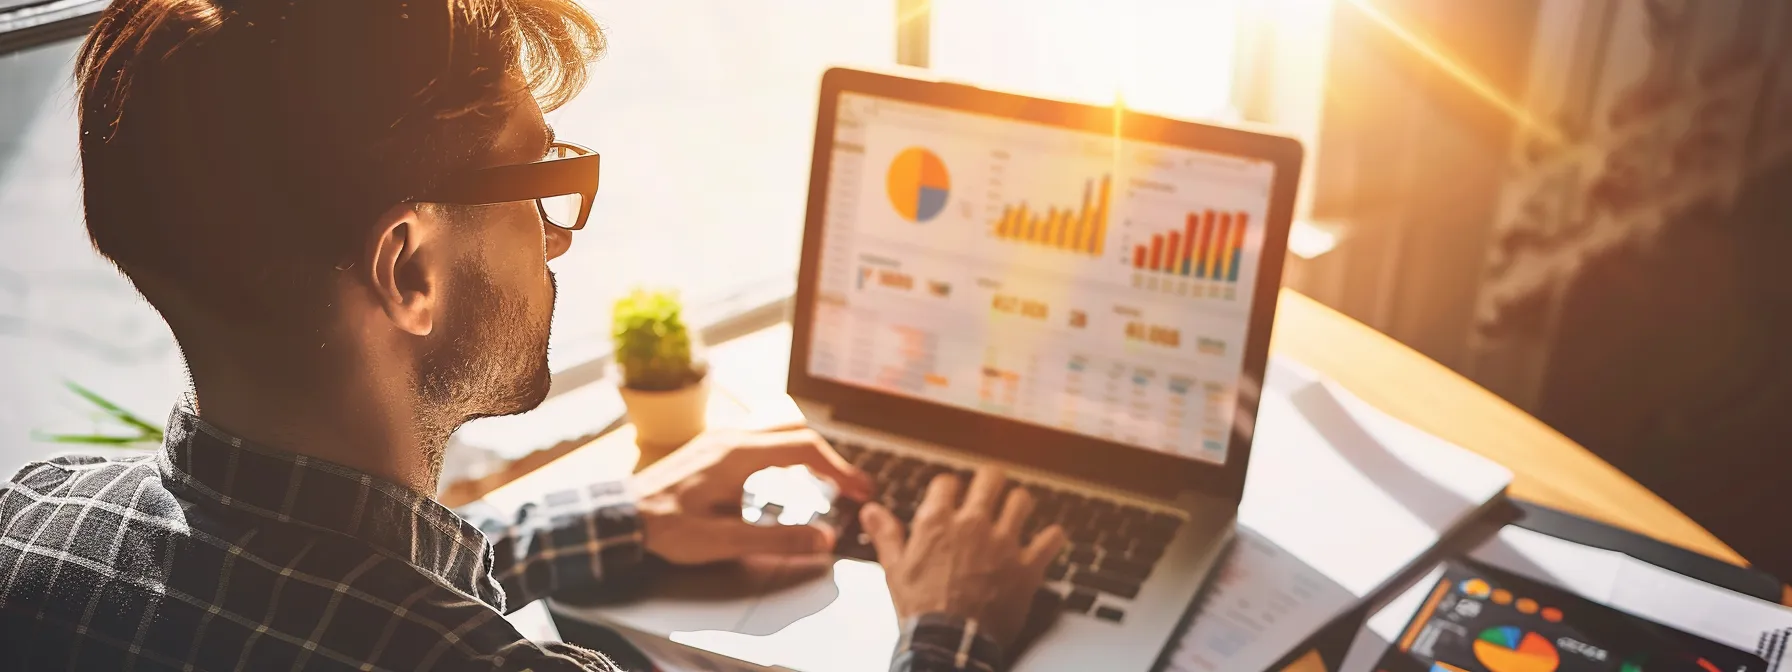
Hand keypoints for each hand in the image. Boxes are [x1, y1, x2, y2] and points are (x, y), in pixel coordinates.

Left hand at [631, 428, 874, 564]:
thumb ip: (778, 540)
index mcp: (739, 453)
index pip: (805, 448)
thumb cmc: (667, 527)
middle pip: (797, 433)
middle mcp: (733, 437)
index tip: (861, 490)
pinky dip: (787, 454)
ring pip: (779, 432)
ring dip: (808, 454)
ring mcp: (721, 439)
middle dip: (831, 459)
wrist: (620, 515)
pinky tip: (787, 477)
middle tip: (852, 487)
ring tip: (827, 481)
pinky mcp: (712, 448)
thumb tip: (824, 538)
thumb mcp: (724, 541)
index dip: (840, 469)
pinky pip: (761, 439)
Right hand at [860, 466, 1067, 648]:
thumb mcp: (895, 570)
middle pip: (991, 478)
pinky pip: (1050, 539)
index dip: (949, 488)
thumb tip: (870, 510)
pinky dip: (1051, 537)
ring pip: (1022, 500)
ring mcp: (1004, 543)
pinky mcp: (1027, 566)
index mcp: (938, 522)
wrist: (950, 643)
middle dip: (991, 482)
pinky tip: (1047, 538)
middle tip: (990, 490)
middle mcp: (973, 524)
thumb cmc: (921, 609)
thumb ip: (887, 534)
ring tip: (1015, 511)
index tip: (951, 497)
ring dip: (1019, 504)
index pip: (948, 482)